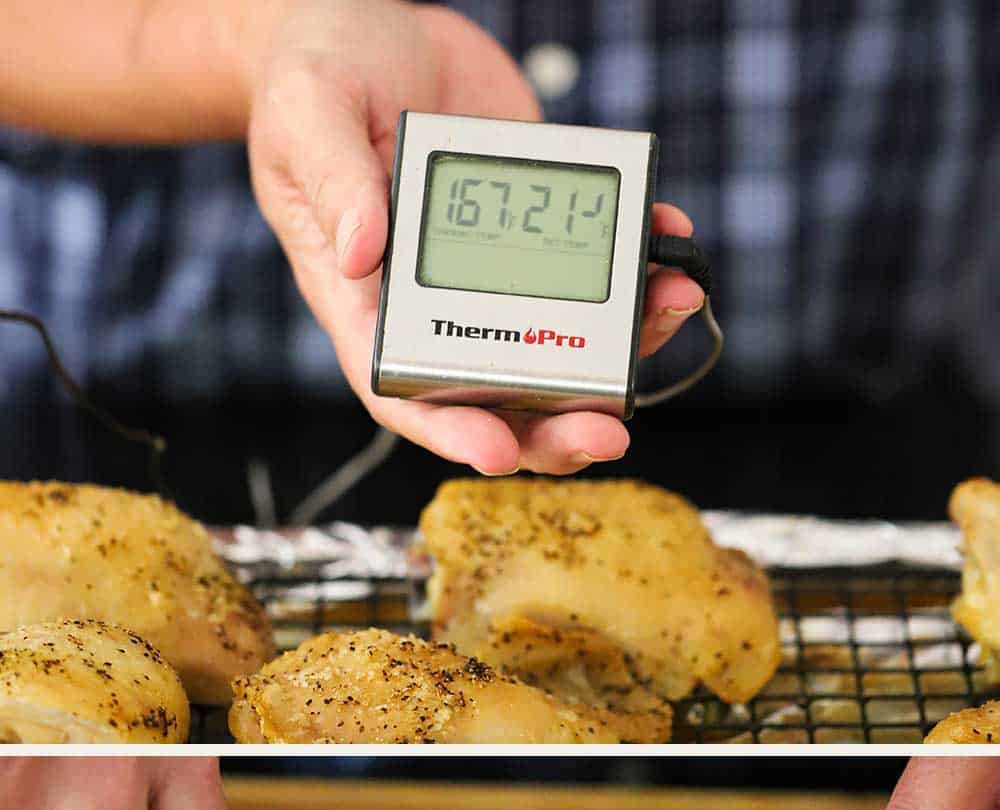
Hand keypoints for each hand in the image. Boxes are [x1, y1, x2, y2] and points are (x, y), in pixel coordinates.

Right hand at [247, 0, 703, 474]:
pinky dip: (640, 269)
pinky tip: (672, 246)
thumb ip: (334, 183)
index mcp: (369, 304)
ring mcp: (494, 276)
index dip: (452, 432)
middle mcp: (437, 306)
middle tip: (604, 433)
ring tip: (671, 310)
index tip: (499, 451)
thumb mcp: (308, 116)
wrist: (376, 25)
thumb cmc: (318, 78)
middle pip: (498, 400)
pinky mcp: (539, 235)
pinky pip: (595, 273)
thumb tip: (362, 253)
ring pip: (561, 349)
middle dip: (555, 426)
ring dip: (622, 350)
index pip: (406, 394)